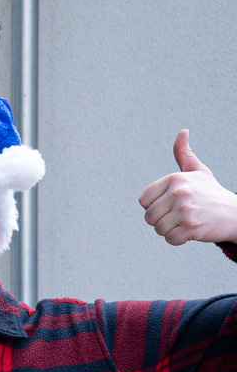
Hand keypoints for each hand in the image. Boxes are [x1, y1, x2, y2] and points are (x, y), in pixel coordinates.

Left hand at [139, 130, 236, 245]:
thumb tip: (182, 132)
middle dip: (162, 221)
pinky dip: (178, 239)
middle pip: (149, 217)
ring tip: (187, 222)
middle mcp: (179, 192)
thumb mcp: (198, 171)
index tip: (172, 204)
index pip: (144, 201)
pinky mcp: (191, 227)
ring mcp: (185, 210)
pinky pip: (170, 239)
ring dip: (170, 230)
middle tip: (181, 216)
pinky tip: (192, 231)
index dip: (155, 207)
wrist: (235, 213)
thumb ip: (183, 154)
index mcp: (175, 178)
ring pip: (158, 229)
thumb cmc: (211, 192)